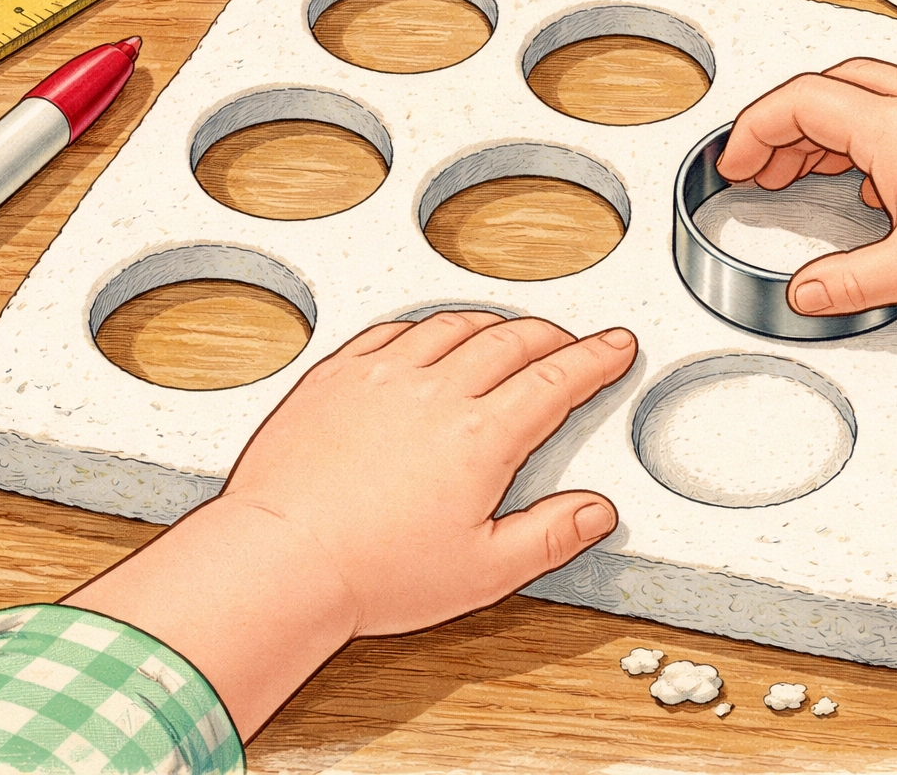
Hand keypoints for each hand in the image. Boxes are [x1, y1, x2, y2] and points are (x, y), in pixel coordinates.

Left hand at [223, 311, 634, 637]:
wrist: (281, 560)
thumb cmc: (371, 572)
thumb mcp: (483, 571)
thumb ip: (549, 536)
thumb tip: (593, 512)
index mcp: (481, 437)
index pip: (556, 379)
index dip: (596, 358)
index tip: (614, 347)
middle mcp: (435, 393)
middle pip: (511, 340)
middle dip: (552, 336)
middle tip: (570, 342)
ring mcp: (382, 377)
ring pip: (452, 325)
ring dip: (492, 323)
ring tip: (507, 332)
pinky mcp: (336, 376)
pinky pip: (392, 330)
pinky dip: (426, 326)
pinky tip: (428, 336)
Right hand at [717, 57, 896, 314]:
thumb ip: (847, 283)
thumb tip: (808, 294)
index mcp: (891, 129)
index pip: (797, 104)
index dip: (754, 131)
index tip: (739, 162)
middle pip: (826, 88)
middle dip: (786, 127)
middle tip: (770, 169)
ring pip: (870, 86)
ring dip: (832, 120)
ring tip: (820, 168)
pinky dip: (880, 121)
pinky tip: (889, 168)